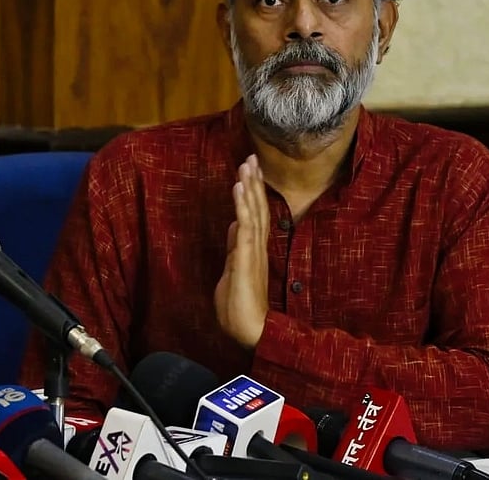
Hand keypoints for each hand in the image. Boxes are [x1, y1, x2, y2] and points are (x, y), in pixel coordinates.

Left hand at [214, 154, 269, 348]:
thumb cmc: (240, 308)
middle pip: (256, 207)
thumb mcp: (232, 271)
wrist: (250, 331)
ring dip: (249, 186)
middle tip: (252, 157)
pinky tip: (240, 187)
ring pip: (252, 211)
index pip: (254, 214)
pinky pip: (245, 226)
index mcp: (252, 250)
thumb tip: (234, 227)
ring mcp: (252, 251)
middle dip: (253, 181)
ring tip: (247, 163)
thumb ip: (235, 248)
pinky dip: (242, 204)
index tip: (250, 170)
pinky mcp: (246, 257)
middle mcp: (256, 246)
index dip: (252, 192)